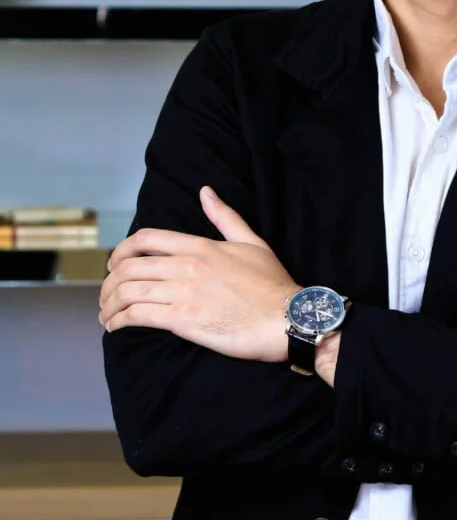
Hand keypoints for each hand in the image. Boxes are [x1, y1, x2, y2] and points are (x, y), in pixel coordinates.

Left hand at [99, 187, 300, 361]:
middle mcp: (187, 266)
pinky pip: (139, 315)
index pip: (146, 239)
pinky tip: (115, 327)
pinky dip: (119, 321)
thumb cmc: (273, 285)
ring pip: (129, 291)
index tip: (114, 264)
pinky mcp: (184, 320)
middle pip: (130, 267)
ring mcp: (184, 293)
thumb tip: (206, 192)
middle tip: (107, 295)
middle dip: (110, 282)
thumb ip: (226, 217)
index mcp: (200, 246)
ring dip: (110, 304)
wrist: (287, 319)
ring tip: (107, 315)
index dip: (121, 250)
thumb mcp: (253, 243)